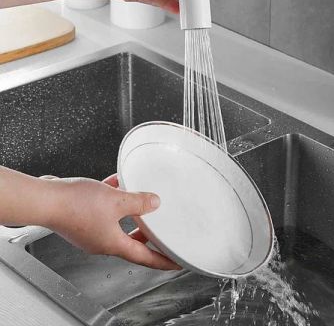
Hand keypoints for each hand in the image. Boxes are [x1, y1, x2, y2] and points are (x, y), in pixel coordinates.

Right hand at [47, 175, 179, 270]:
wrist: (46, 200)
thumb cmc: (75, 205)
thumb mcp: (116, 200)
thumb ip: (138, 202)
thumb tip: (154, 203)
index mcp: (113, 244)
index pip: (145, 257)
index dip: (163, 259)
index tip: (176, 262)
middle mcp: (101, 242)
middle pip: (131, 240)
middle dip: (146, 234)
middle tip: (160, 229)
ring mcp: (90, 231)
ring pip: (116, 222)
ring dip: (129, 211)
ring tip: (139, 198)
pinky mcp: (81, 219)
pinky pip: (103, 210)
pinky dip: (111, 199)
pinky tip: (115, 183)